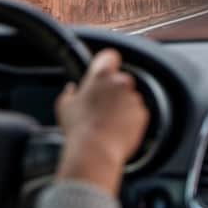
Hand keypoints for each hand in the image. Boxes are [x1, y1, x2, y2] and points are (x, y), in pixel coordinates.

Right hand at [54, 49, 148, 195]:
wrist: (96, 152)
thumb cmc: (78, 129)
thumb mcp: (64, 107)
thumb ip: (69, 93)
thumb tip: (71, 89)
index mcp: (101, 75)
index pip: (110, 56)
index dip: (107, 62)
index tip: (104, 71)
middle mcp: (120, 82)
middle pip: (119, 79)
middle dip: (113, 90)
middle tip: (101, 106)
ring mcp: (133, 97)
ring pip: (128, 97)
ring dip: (121, 106)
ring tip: (108, 122)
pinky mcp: (142, 113)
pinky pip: (136, 112)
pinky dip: (130, 119)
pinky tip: (117, 130)